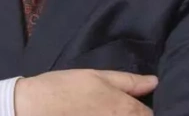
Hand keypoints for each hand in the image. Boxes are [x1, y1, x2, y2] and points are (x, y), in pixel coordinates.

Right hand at [15, 69, 156, 115]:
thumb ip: (129, 81)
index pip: (151, 115)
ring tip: (99, 112)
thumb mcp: (96, 76)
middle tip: (109, 108)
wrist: (34, 108)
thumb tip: (154, 82)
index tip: (132, 107)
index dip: (143, 111)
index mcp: (128, 109)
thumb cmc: (65, 88)